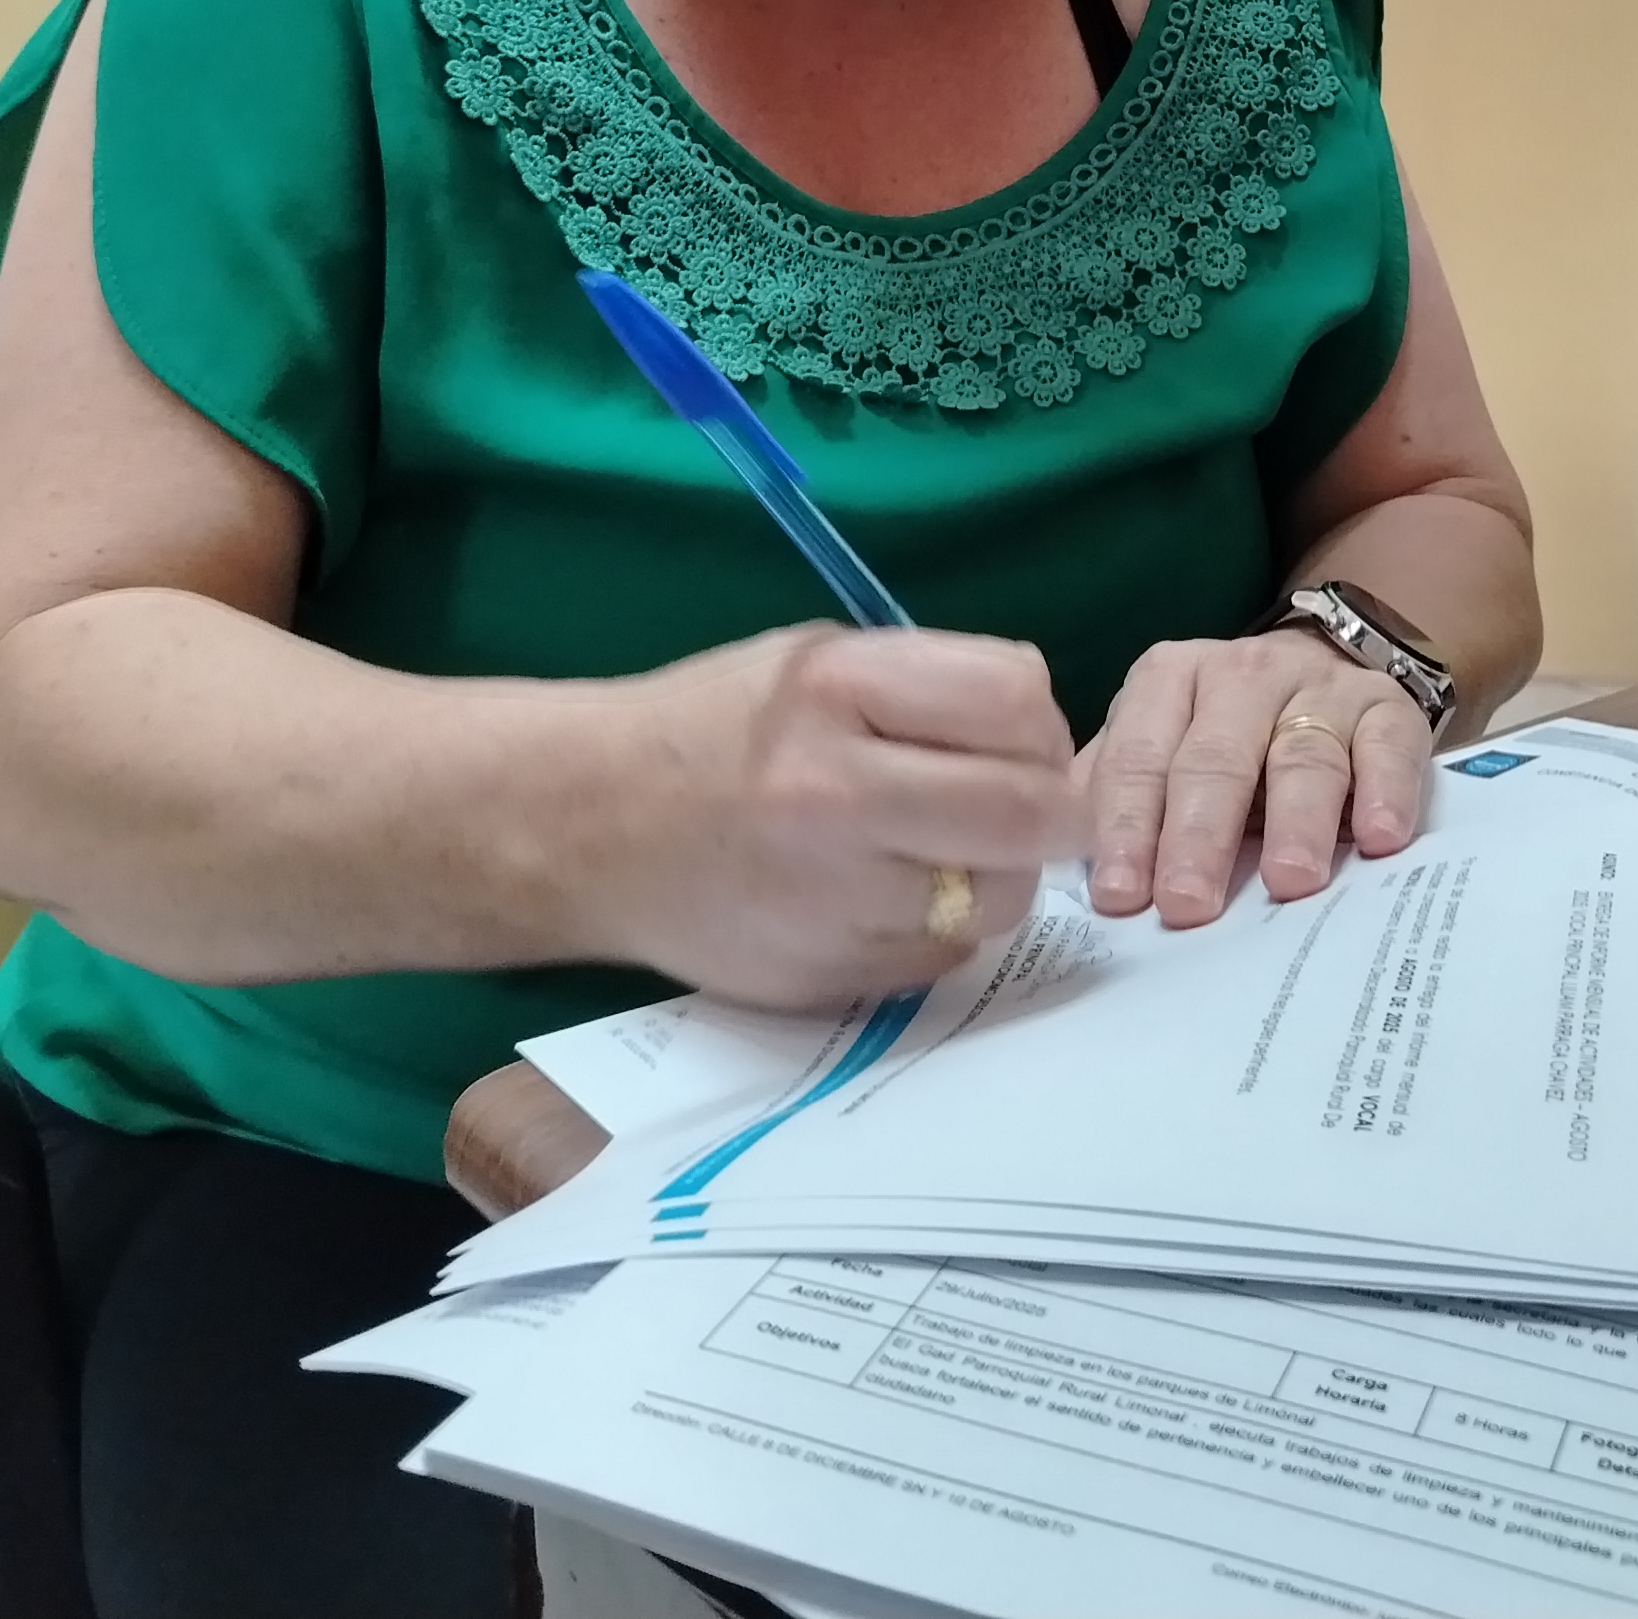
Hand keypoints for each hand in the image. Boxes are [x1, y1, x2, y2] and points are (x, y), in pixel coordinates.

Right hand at [594, 626, 1084, 1012]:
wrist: (586, 825)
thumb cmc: (713, 729)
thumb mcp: (814, 660)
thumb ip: (928, 687)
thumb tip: (1047, 739)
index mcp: (835, 690)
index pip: (1017, 701)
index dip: (1041, 723)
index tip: (1023, 739)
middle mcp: (834, 794)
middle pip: (1030, 813)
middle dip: (1051, 809)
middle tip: (1024, 806)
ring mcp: (829, 898)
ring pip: (1001, 897)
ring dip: (999, 874)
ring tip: (941, 849)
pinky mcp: (826, 976)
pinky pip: (946, 957)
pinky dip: (941, 928)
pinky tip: (884, 894)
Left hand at [1081, 632, 1431, 928]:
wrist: (1324, 668)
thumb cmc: (1225, 738)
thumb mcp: (1162, 747)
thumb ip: (1115, 793)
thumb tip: (1059, 864)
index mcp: (1168, 680)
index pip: (1139, 756)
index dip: (1126, 826)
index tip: (1120, 895)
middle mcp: (1242, 674)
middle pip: (1215, 758)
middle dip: (1198, 835)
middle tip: (1188, 904)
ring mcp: (1321, 688)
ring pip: (1303, 754)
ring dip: (1295, 821)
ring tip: (1288, 881)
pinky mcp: (1389, 709)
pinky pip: (1389, 747)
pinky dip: (1385, 792)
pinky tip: (1379, 838)